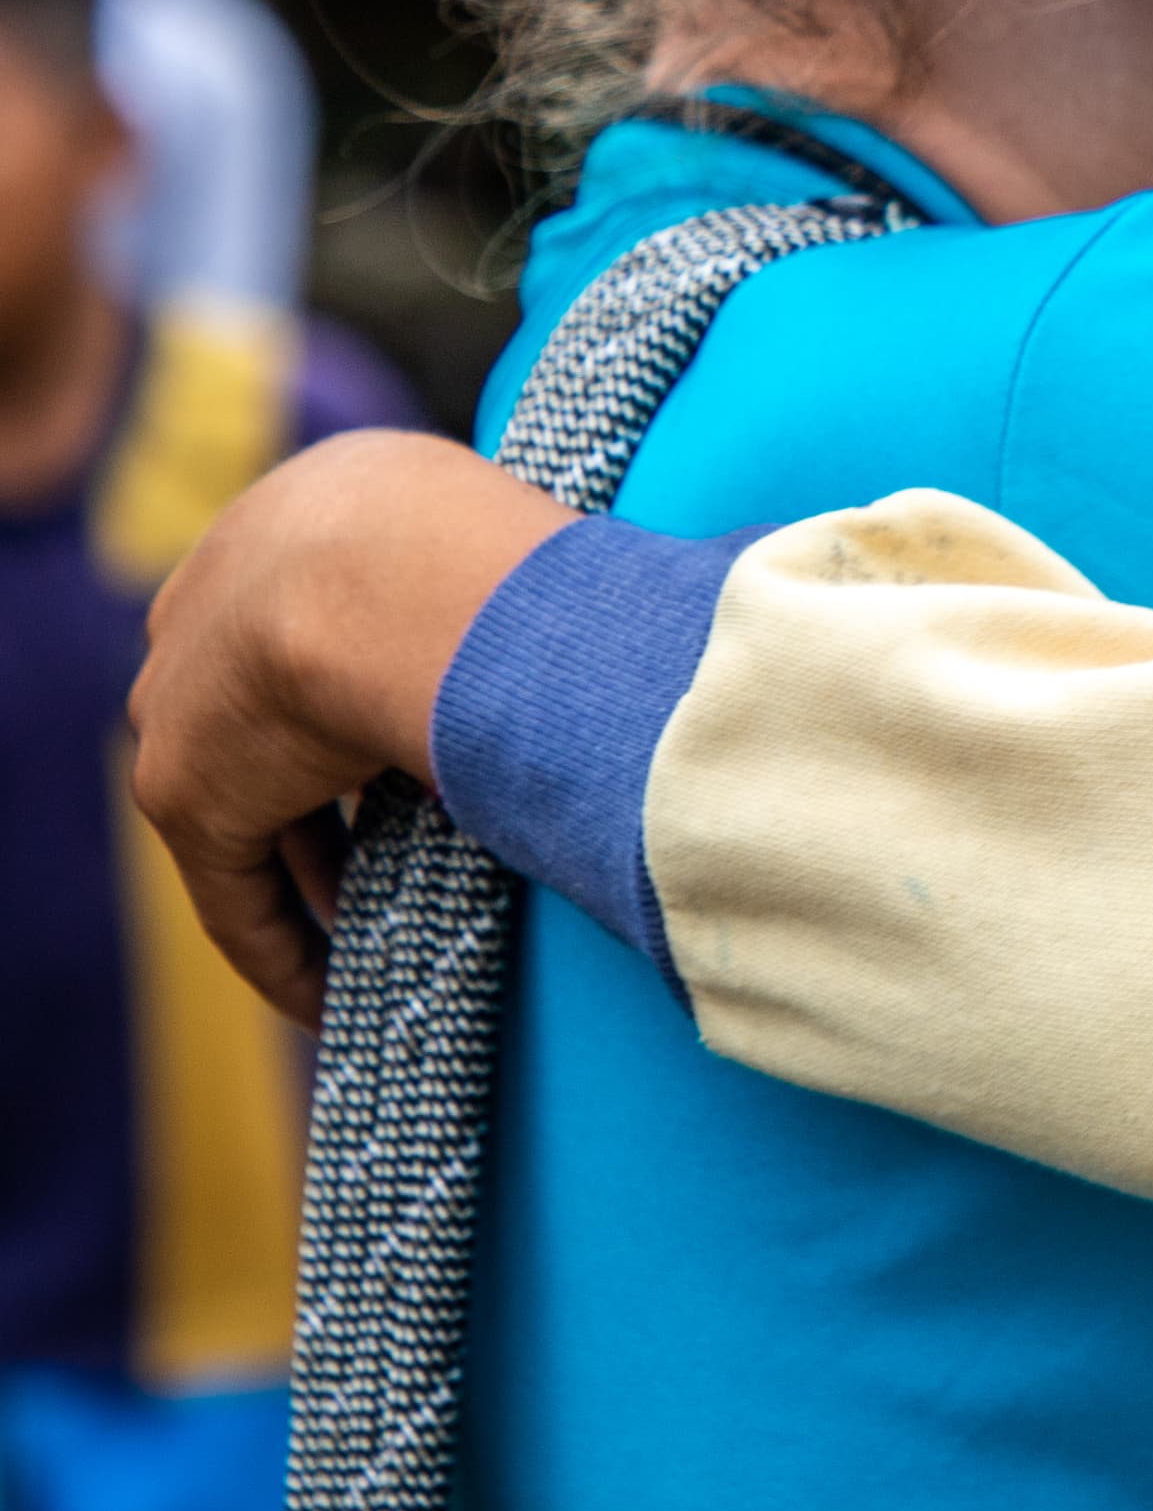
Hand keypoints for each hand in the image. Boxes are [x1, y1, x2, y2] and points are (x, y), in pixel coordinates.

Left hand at [131, 431, 566, 1026]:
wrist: (401, 575)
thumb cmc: (497, 551)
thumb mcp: (502, 546)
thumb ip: (511, 595)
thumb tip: (608, 637)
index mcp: (305, 512)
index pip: (320, 627)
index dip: (373, 709)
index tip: (427, 770)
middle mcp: (220, 590)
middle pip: (269, 722)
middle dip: (329, 802)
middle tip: (394, 871)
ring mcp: (188, 692)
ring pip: (252, 810)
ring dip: (314, 881)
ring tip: (375, 944)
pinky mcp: (187, 787)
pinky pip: (237, 890)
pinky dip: (284, 950)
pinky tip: (332, 999)